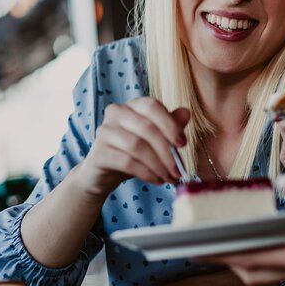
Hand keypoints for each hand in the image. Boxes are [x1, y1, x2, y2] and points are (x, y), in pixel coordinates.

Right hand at [73, 98, 189, 202]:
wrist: (103, 174)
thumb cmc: (133, 153)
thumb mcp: (155, 139)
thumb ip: (170, 125)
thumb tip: (186, 113)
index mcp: (132, 105)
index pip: (152, 106)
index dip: (170, 125)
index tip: (183, 144)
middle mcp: (116, 113)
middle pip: (147, 128)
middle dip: (167, 152)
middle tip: (179, 169)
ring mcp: (104, 131)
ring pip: (137, 146)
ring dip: (158, 165)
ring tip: (169, 177)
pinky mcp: (99, 153)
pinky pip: (127, 162)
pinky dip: (146, 173)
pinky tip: (156, 180)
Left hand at [208, 176, 284, 284]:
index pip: (254, 258)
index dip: (224, 253)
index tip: (199, 248)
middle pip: (251, 271)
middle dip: (224, 260)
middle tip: (199, 246)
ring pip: (262, 272)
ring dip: (238, 261)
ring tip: (218, 245)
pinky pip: (275, 267)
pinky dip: (256, 258)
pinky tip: (252, 243)